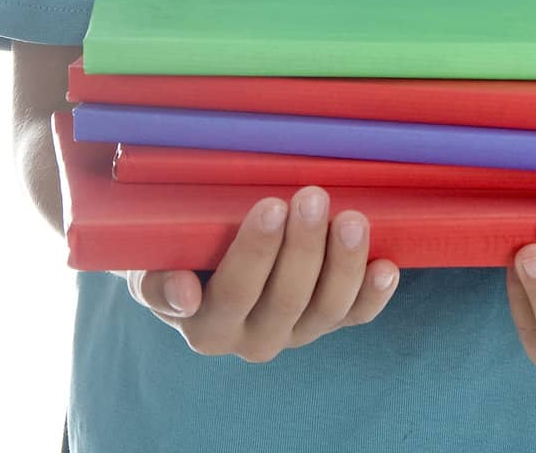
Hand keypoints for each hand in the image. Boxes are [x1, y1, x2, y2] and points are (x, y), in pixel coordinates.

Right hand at [116, 184, 400, 359]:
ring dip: (343, 263)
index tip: (272, 205)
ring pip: (325, 309)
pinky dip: (373, 293)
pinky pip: (355, 316)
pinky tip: (386, 266)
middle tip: (312, 195)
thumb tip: (184, 294)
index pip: (234, 291)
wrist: (199, 268)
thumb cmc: (174, 253)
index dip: (256, 252)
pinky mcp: (326, 321)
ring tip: (351, 218)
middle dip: (303, 245)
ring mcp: (294, 332)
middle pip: (285, 297)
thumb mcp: (148, 265)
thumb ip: (156, 278)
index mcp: (206, 327)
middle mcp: (252, 339)